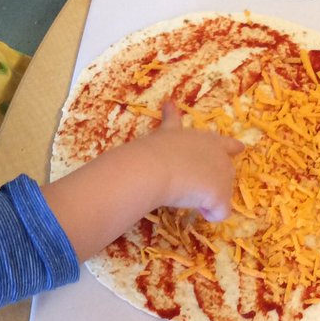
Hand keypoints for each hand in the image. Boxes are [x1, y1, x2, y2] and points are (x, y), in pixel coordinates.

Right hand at [41, 99, 242, 260]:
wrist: (151, 171)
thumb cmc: (133, 166)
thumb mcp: (122, 166)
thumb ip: (108, 176)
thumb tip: (80, 192)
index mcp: (170, 135)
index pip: (172, 121)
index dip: (173, 115)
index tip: (172, 104)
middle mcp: (198, 143)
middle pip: (221, 145)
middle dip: (228, 147)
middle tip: (239, 145)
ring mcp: (214, 165)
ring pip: (223, 182)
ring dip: (210, 196)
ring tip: (200, 207)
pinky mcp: (220, 190)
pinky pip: (218, 210)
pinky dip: (209, 215)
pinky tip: (200, 216)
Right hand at [138, 100, 242, 220]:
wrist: (156, 166)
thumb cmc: (157, 149)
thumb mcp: (166, 132)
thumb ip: (171, 120)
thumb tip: (168, 102)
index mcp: (208, 140)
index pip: (228, 143)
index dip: (232, 148)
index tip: (240, 148)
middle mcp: (221, 156)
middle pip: (227, 173)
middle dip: (212, 182)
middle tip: (188, 185)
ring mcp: (223, 177)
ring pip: (223, 195)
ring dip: (207, 200)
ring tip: (185, 195)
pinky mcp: (221, 197)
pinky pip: (220, 213)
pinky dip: (210, 215)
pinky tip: (197, 210)